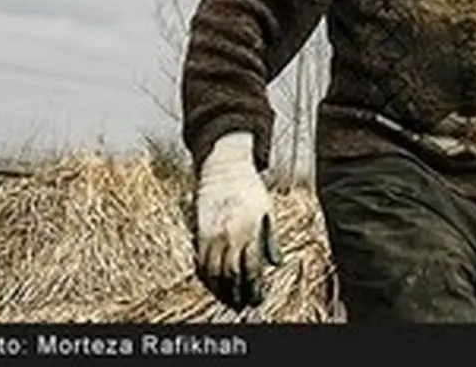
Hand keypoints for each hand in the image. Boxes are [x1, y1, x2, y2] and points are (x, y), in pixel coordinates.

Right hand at [193, 132, 282, 309]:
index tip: (258, 298)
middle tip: (243, 305)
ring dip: (221, 290)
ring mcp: (211, 235)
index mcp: (249, 229)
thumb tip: (276, 263)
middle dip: (238, 293)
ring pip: (213, 272)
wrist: (223, 169)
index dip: (254, 287)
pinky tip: (213, 284)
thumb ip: (270, 238)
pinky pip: (200, 262)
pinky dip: (207, 278)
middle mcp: (229, 235)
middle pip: (231, 275)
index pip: (251, 268)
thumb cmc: (250, 189)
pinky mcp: (199, 233)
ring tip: (229, 300)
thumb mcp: (267, 210)